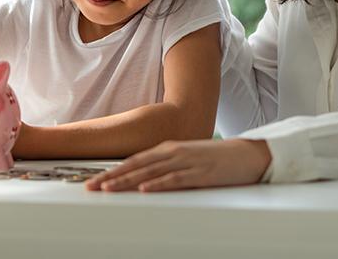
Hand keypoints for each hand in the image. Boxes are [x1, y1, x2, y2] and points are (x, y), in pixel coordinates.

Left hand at [84, 138, 270, 191]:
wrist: (246, 154)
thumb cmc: (215, 159)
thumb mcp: (185, 158)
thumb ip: (164, 166)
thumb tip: (142, 180)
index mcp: (167, 149)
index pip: (134, 161)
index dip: (113, 171)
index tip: (95, 181)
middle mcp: (173, 152)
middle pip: (136, 166)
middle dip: (112, 177)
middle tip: (91, 187)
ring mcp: (186, 162)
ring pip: (151, 172)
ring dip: (128, 181)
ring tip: (109, 189)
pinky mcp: (200, 173)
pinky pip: (176, 179)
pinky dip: (159, 184)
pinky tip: (146, 189)